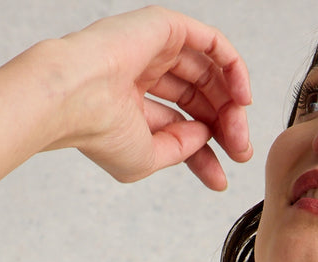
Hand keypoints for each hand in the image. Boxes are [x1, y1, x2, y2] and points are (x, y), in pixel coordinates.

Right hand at [45, 6, 251, 190]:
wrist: (75, 99)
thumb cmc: (98, 131)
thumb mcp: (147, 157)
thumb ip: (180, 148)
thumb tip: (206, 136)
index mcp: (133, 101)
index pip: (181, 124)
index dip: (205, 151)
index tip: (222, 178)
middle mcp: (145, 72)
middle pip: (199, 99)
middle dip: (224, 128)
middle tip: (239, 152)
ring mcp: (155, 48)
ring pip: (209, 73)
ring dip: (230, 104)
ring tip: (239, 132)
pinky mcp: (165, 27)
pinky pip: (211, 42)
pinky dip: (233, 67)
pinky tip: (243, 97)